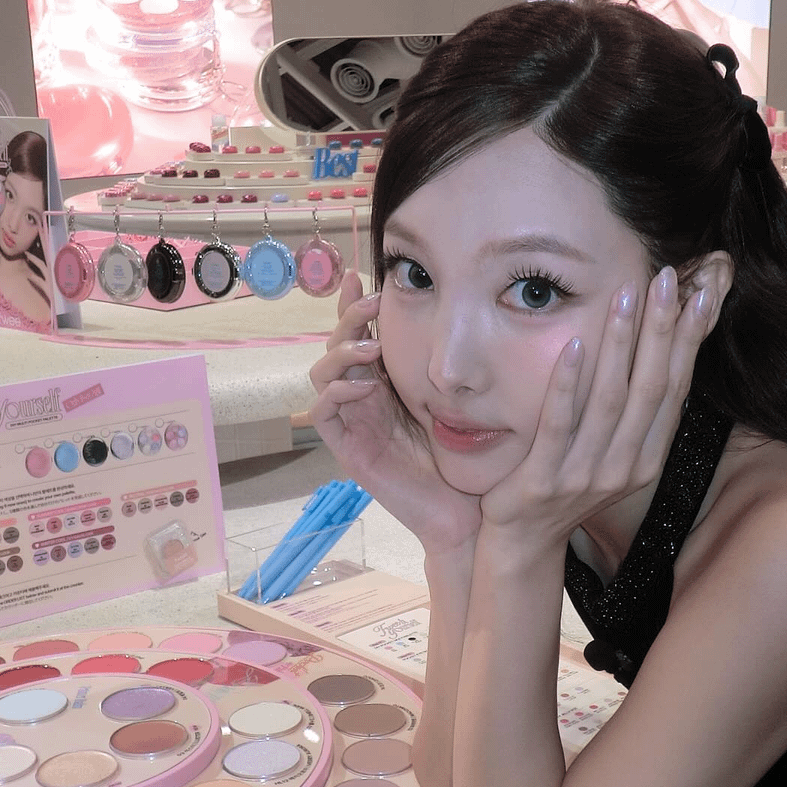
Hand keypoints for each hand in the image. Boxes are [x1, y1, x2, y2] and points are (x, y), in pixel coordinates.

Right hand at [310, 272, 481, 551]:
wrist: (462, 512)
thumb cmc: (464, 458)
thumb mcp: (455, 399)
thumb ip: (444, 365)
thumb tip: (459, 318)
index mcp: (385, 380)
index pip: (359, 333)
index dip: (353, 303)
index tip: (361, 274)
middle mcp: (364, 396)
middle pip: (336, 345)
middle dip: (348, 320)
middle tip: (371, 305)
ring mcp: (353, 422)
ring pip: (321, 373)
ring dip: (341, 353)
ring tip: (369, 349)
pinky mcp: (348, 449)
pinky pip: (323, 414)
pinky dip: (335, 394)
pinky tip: (362, 387)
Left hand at [478, 266, 714, 545]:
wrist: (524, 543)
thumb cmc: (565, 487)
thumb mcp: (609, 454)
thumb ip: (632, 415)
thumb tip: (655, 354)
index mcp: (645, 458)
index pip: (676, 389)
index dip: (690, 340)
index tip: (704, 291)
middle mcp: (624, 466)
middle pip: (652, 387)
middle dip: (663, 328)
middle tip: (669, 277)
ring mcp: (586, 475)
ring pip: (611, 400)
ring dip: (621, 343)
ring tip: (626, 295)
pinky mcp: (545, 480)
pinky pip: (559, 424)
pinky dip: (568, 384)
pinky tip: (574, 345)